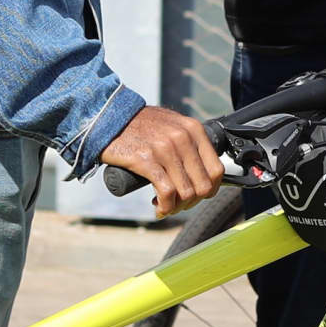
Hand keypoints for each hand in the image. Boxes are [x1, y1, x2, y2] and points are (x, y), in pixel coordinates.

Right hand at [101, 106, 224, 215]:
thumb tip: (202, 171)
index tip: (197, 196)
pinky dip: (165, 207)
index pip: (216, 169)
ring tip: (166, 207)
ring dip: (177, 207)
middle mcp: (183, 138)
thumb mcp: (173, 126)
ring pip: (186, 192)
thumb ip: (189, 142)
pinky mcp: (146, 160)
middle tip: (179, 204)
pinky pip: (166, 193)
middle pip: (203, 185)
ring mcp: (165, 149)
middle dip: (192, 202)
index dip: (210, 190)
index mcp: (193, 130)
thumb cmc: (141, 125)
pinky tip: (158, 208)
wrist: (109, 118)